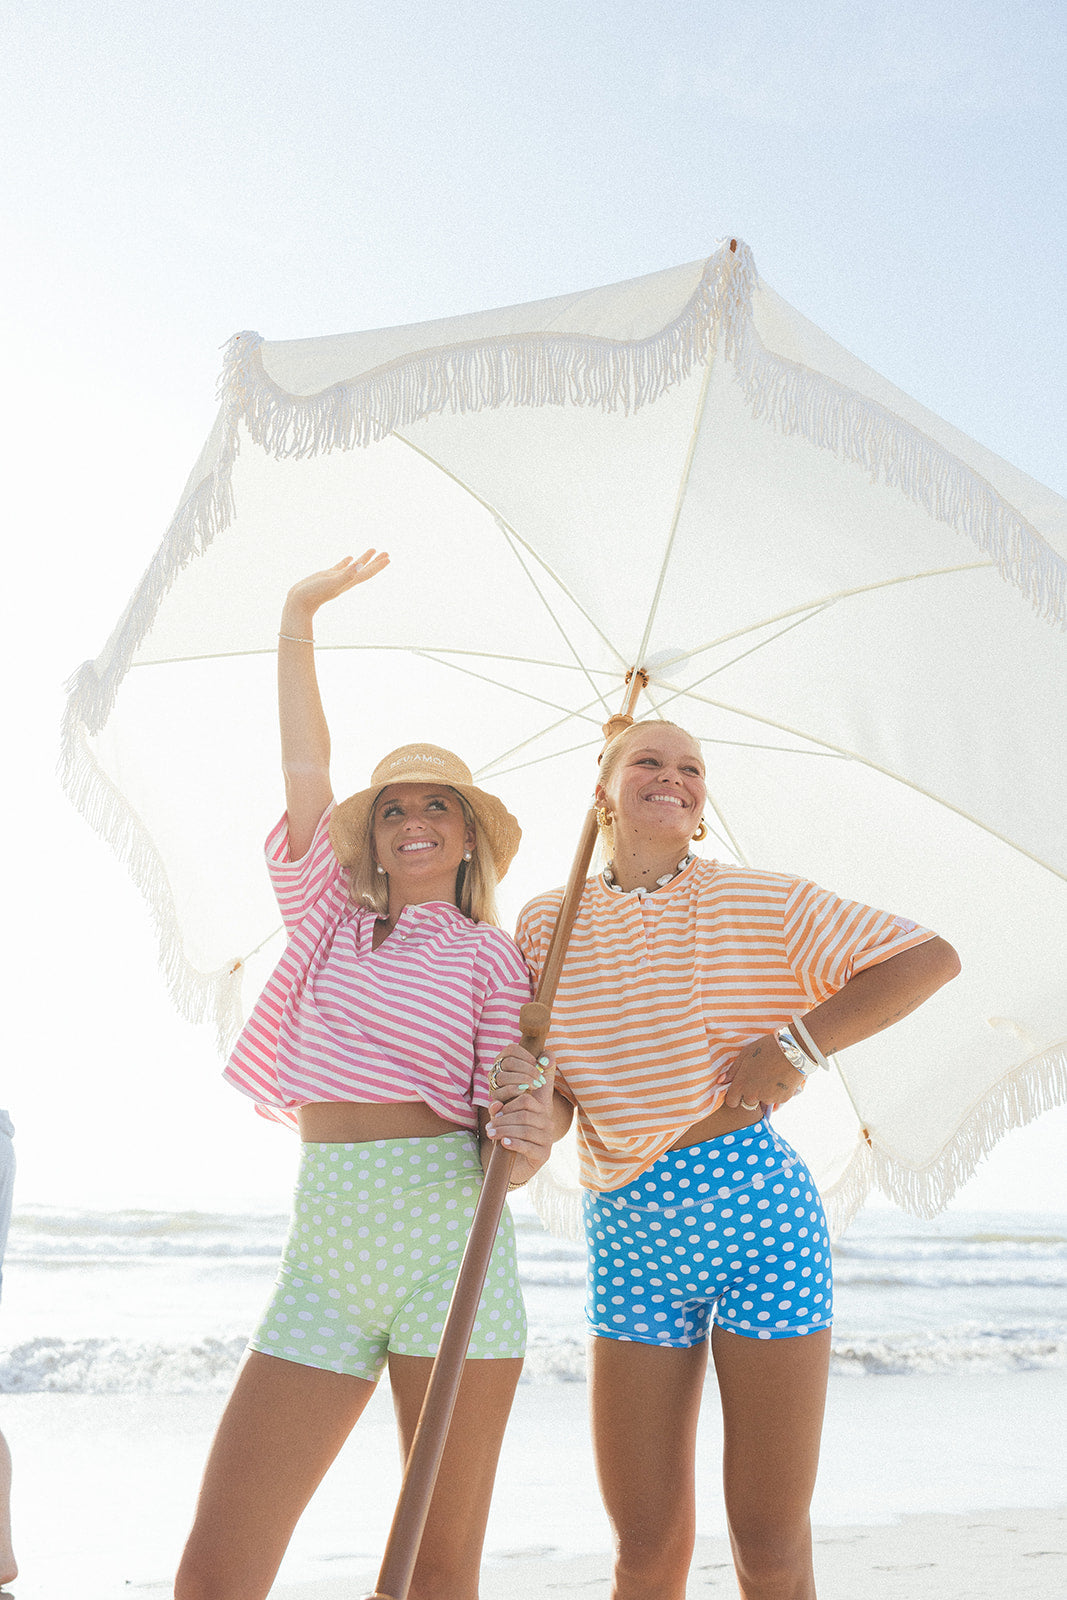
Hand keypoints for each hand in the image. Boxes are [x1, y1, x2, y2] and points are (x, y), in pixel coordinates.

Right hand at [282, 550, 389, 626]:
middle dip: (376, 562)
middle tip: (386, 553)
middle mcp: (345, 580)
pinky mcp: (327, 576)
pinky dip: (347, 562)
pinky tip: (350, 557)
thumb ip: (346, 574)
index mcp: (349, 582)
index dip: (378, 565)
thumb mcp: (332, 582)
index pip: (367, 572)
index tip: (388, 557)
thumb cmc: (315, 594)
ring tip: (372, 550)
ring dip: (363, 559)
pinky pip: (340, 567)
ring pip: (354, 567)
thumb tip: (360, 565)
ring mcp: (336, 578)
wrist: (299, 602)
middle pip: (365, 570)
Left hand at [484, 1046, 556, 1182]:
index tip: (499, 1102)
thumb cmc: (509, 1138)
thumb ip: (500, 1107)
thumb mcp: (504, 1119)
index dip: (515, 1094)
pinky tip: (504, 1144)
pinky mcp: (543, 1155)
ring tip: (491, 1133)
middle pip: (525, 1110)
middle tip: (490, 1124)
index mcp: (539, 1108)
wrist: (514, 1169)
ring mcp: (546, 1139)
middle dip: (505, 1116)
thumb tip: (494, 1103)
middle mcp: (546, 1121)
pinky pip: (528, 1145)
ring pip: (524, 1126)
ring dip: (504, 1129)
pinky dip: (514, 1143)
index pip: (530, 1093)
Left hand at [719, 1033, 804, 1110]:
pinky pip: (776, 1100)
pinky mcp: (782, 1099)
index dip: (735, 1096)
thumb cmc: (767, 1048)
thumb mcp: (746, 1054)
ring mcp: (768, 1099)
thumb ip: (732, 1070)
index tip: (740, 1089)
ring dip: (765, 1094)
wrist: (793, 1050)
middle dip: (750, 1095)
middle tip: (758, 1079)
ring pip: (763, 1101)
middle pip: (747, 1103)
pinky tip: (780, 1079)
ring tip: (771, 1076)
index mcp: (741, 1084)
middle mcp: (753, 1095)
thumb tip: (720, 1081)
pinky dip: (777, 1093)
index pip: (731, 1102)